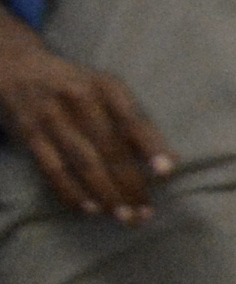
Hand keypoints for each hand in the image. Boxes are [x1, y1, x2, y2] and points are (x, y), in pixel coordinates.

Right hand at [0, 34, 170, 220]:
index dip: (151, 147)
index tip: (167, 172)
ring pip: (83, 163)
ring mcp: (51, 118)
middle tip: (146, 211)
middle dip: (131, 183)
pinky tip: (89, 210)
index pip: (133, 120)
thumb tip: (171, 160)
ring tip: (124, 216)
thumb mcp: (104, 88)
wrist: (15, 66)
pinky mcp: (29, 135)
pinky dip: (72, 193)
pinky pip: (53, 170)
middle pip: (110, 148)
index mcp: (106, 86)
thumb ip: (134, 120)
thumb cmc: (75, 85)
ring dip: (106, 194)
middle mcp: (79, 100)